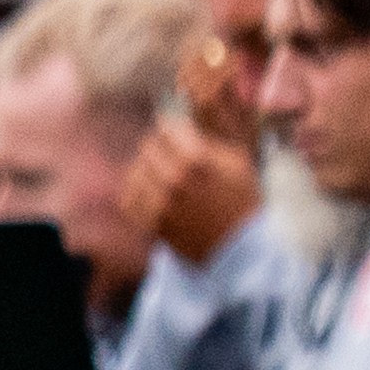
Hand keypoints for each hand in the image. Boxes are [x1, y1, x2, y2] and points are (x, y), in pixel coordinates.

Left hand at [124, 117, 260, 267]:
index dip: (172, 128)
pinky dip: (137, 192)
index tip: (176, 132)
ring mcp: (160, 202)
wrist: (240, 247)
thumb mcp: (237, 161)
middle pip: (148, 147)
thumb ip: (207, 139)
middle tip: (171, 154)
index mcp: (198, 160)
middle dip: (159, 147)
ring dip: (147, 169)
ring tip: (162, 173)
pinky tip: (151, 192)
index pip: (166, 129)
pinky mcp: (151, 222)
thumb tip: (176, 123)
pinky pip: (128, 198)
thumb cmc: (242, 200)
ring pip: (135, 170)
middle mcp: (175, 179)